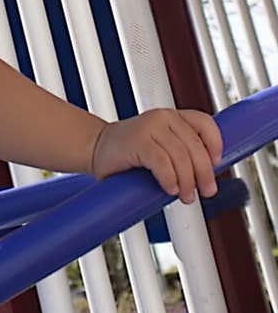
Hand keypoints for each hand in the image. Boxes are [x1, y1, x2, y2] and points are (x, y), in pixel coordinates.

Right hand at [89, 108, 221, 204]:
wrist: (96, 149)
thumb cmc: (129, 153)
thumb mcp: (161, 148)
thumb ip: (181, 153)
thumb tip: (207, 175)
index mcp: (173, 117)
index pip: (205, 123)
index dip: (216, 144)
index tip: (216, 164)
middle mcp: (163, 117)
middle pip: (195, 145)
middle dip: (204, 173)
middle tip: (206, 191)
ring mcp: (149, 126)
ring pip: (181, 156)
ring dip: (187, 181)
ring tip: (185, 195)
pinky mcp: (137, 140)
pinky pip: (162, 161)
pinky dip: (169, 178)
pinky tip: (170, 188)